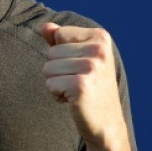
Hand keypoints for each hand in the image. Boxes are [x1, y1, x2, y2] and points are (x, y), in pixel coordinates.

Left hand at [40, 23, 129, 150]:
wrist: (107, 124)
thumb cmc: (91, 87)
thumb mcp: (79, 58)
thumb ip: (60, 39)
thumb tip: (44, 26)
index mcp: (100, 37)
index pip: (58, 34)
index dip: (63, 54)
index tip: (81, 67)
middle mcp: (99, 50)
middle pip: (51, 52)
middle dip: (59, 70)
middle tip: (80, 83)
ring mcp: (91, 67)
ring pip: (48, 68)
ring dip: (57, 83)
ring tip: (77, 91)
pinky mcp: (81, 85)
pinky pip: (49, 84)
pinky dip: (57, 95)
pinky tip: (74, 100)